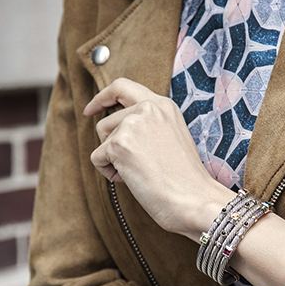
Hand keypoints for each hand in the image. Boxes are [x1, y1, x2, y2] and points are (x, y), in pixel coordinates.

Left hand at [85, 78, 233, 237]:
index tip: (91, 109)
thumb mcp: (172, 137)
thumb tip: (117, 129)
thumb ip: (148, 124)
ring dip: (112, 159)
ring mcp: (133, 124)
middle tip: (130, 164)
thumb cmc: (185, 178)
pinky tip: (132, 179)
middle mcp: (148, 108)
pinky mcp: (120, 143)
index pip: (123, 87)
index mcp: (163, 105)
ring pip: (102, 139)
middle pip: (106, 121)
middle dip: (110, 145)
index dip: (102, 97)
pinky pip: (97, 158)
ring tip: (139, 172)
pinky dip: (109, 173)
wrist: (193, 198)